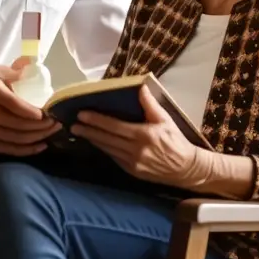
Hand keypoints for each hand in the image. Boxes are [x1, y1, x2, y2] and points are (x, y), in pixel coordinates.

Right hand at [0, 64, 58, 155]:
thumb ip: (12, 72)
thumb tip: (35, 69)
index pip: (17, 105)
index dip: (36, 112)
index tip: (50, 112)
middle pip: (21, 125)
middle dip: (44, 126)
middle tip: (58, 123)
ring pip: (18, 139)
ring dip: (39, 137)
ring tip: (53, 132)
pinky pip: (9, 150)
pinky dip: (27, 149)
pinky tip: (40, 145)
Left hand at [72, 85, 203, 187]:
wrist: (186, 169)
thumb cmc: (176, 141)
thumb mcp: (166, 120)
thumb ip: (151, 105)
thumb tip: (140, 87)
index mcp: (143, 135)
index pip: (114, 126)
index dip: (96, 120)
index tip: (82, 115)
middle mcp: (135, 150)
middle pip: (106, 139)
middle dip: (88, 131)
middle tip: (73, 125)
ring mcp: (133, 163)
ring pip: (107, 149)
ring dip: (93, 140)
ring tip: (80, 133)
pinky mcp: (132, 172)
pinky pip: (114, 158)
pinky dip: (104, 149)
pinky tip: (97, 143)